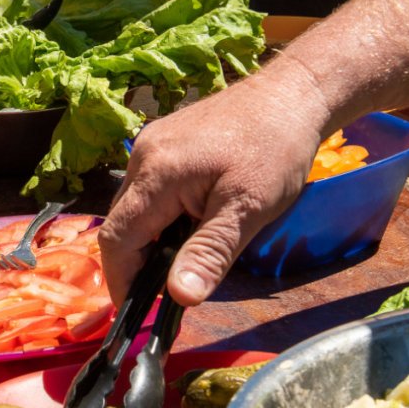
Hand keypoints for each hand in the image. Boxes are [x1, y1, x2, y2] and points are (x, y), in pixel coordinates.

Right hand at [98, 61, 329, 307]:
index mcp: (156, 174)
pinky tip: (190, 226)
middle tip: (165, 295)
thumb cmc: (276, 150)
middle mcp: (143, 156)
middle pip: (121, 223)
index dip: (120, 281)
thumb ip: (209, 252)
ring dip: (150, 240)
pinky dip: (160, 217)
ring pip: (134, 206)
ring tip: (182, 263)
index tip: (135, 313)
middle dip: (136, 264)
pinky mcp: (165, 141)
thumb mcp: (248, 209)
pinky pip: (149, 189)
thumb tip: (179, 297)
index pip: (116, 238)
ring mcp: (152, 145)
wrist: (291, 94)